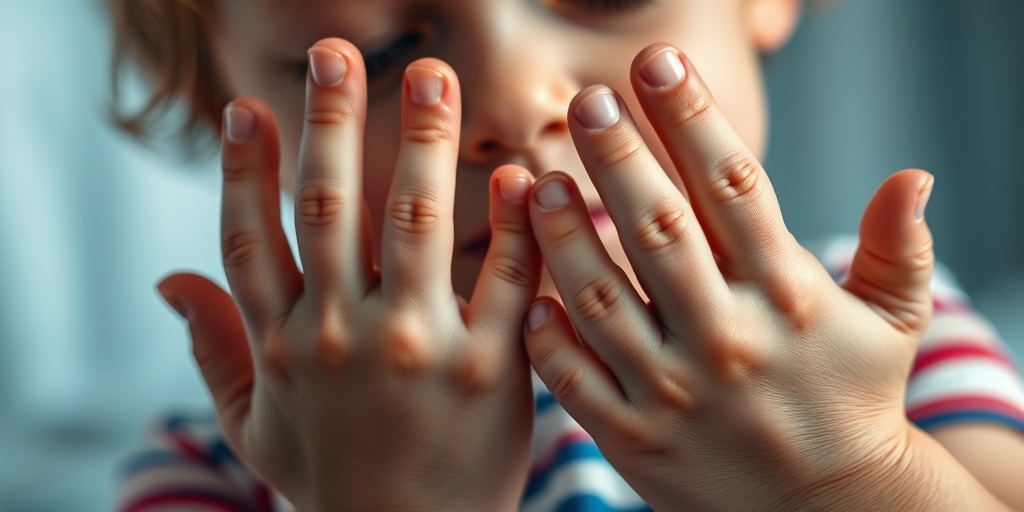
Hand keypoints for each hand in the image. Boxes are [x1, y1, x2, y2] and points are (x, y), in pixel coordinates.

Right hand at [156, 39, 539, 510]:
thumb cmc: (331, 481)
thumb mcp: (254, 425)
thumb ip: (214, 349)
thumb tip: (166, 279)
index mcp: (282, 344)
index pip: (252, 235)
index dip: (245, 166)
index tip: (247, 107)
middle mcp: (341, 336)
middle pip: (328, 206)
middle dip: (332, 121)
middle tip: (337, 56)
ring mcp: (417, 349)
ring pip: (413, 222)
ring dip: (421, 140)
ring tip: (433, 77)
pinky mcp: (490, 370)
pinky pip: (504, 281)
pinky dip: (512, 225)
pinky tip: (520, 173)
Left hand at [523, 44, 938, 509]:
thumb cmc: (851, 402)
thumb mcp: (892, 326)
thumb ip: (896, 251)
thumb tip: (914, 177)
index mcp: (788, 298)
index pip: (734, 188)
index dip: (693, 118)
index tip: (659, 65)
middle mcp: (728, 339)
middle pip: (659, 229)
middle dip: (617, 157)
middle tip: (586, 101)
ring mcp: (675, 392)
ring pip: (603, 298)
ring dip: (564, 236)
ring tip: (539, 180)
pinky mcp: (634, 439)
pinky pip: (576, 380)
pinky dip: (549, 336)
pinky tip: (529, 294)